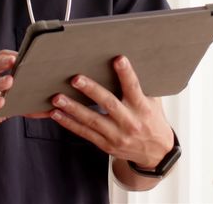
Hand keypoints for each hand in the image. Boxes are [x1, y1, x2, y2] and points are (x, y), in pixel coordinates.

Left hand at [49, 56, 173, 167]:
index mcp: (143, 108)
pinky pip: (85, 133)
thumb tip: (125, 63)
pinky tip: (57, 114)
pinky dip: (69, 123)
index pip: (134, 88)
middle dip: (91, 90)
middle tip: (76, 79)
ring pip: (92, 121)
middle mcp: (129, 122)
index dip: (126, 74)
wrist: (156, 153)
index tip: (118, 59)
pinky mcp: (106, 145)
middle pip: (109, 104)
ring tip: (58, 98)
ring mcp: (117, 135)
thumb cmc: (153, 121)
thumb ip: (141, 86)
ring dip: (73, 108)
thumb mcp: (153, 102)